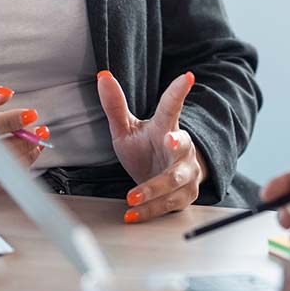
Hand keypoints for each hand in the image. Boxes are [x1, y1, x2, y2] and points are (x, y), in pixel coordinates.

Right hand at [0, 82, 45, 202]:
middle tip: (38, 132)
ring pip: (2, 172)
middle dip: (24, 141)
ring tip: (34, 144)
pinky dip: (17, 174)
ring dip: (26, 157)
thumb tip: (5, 93)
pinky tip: (23, 159)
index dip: (12, 120)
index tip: (30, 115)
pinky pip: (0, 188)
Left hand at [96, 70, 206, 222]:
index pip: (172, 107)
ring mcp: (187, 173)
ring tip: (132, 197)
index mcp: (166, 127)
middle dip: (178, 143)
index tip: (186, 77)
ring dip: (153, 189)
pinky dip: (150, 211)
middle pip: (182, 146)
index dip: (178, 92)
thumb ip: (116, 105)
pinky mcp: (186, 195)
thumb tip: (102, 77)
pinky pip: (169, 204)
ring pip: (174, 181)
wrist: (163, 178)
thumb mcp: (127, 128)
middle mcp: (182, 149)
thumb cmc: (145, 149)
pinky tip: (133, 214)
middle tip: (170, 139)